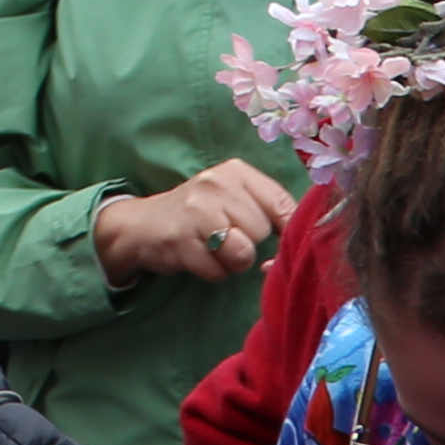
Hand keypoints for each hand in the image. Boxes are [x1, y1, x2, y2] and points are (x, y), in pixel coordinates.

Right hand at [93, 159, 297, 281]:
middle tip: (227, 238)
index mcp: (237, 172)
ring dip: (231, 262)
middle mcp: (216, 183)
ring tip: (213, 249)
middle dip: (249, 244)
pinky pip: (216, 270)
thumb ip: (270, 215)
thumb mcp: (235, 201)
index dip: (289, 233)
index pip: (283, 205)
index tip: (283, 246)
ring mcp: (195, 209)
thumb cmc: (202, 214)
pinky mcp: (179, 237)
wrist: (143, 224)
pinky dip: (211, 272)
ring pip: (241, 253)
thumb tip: (301, 251)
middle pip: (261, 231)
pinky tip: (196, 256)